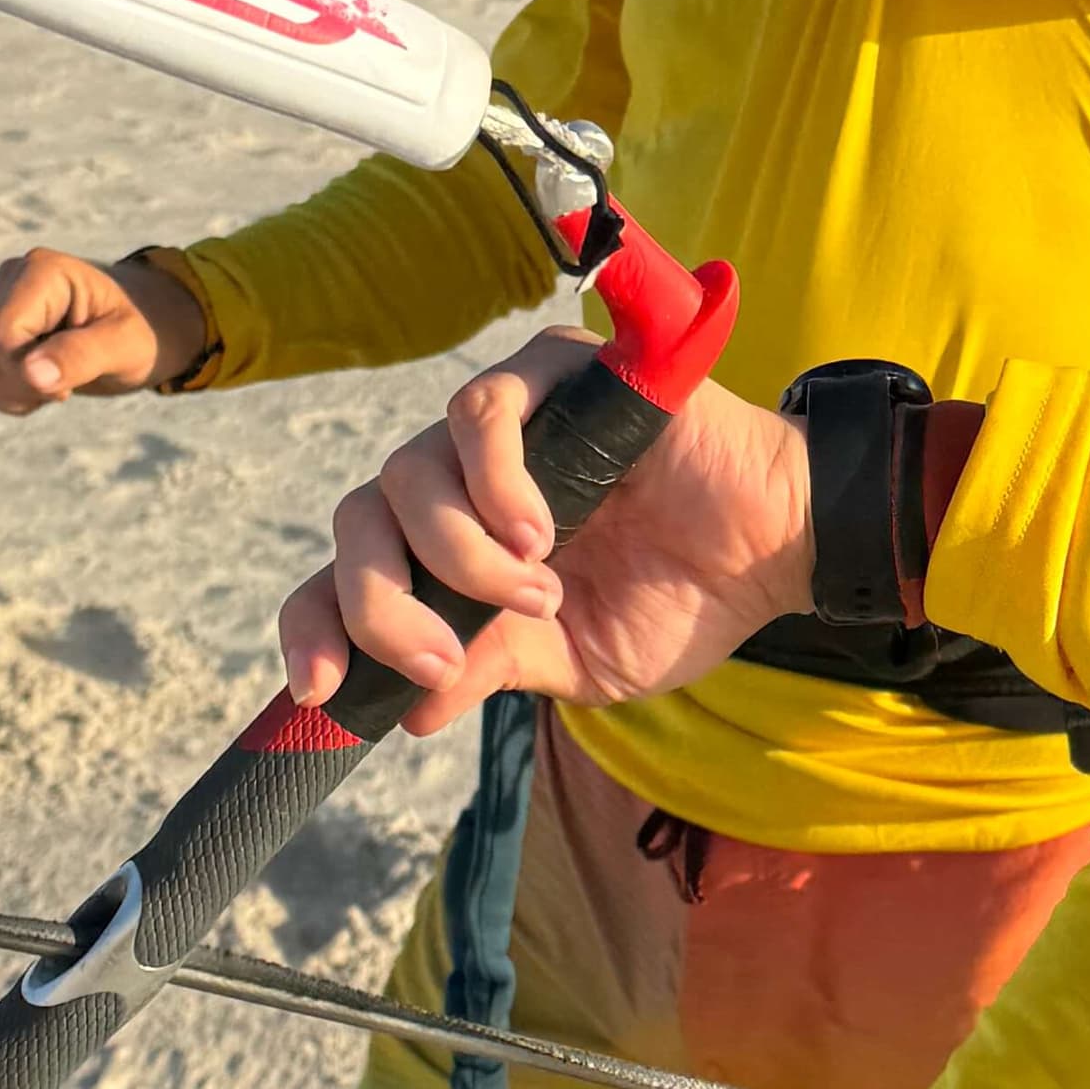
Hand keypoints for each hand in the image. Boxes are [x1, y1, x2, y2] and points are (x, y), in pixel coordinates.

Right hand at [0, 245, 207, 414]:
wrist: (143, 328)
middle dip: (26, 385)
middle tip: (70, 382)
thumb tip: (30, 373)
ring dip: (18, 393)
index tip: (67, 386)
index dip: (26, 373)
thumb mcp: (123, 345)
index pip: (0, 336)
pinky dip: (12, 394)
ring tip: (61, 378)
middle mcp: (9, 282)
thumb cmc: (141, 330)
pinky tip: (45, 379)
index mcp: (40, 273)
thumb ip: (80, 356)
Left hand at [275, 340, 811, 734]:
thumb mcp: (571, 660)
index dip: (317, 624)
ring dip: (457, 552)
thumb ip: (487, 668)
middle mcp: (459, 481)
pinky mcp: (548, 375)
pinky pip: (478, 412)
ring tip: (537, 590)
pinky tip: (538, 532)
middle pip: (357, 519)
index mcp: (452, 549)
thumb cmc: (680, 596)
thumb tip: (406, 713)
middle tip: (442, 657)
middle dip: (380, 604)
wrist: (772, 549)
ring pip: (406, 470)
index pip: (347, 571)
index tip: (322, 689)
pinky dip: (492, 483)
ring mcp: (501, 426)